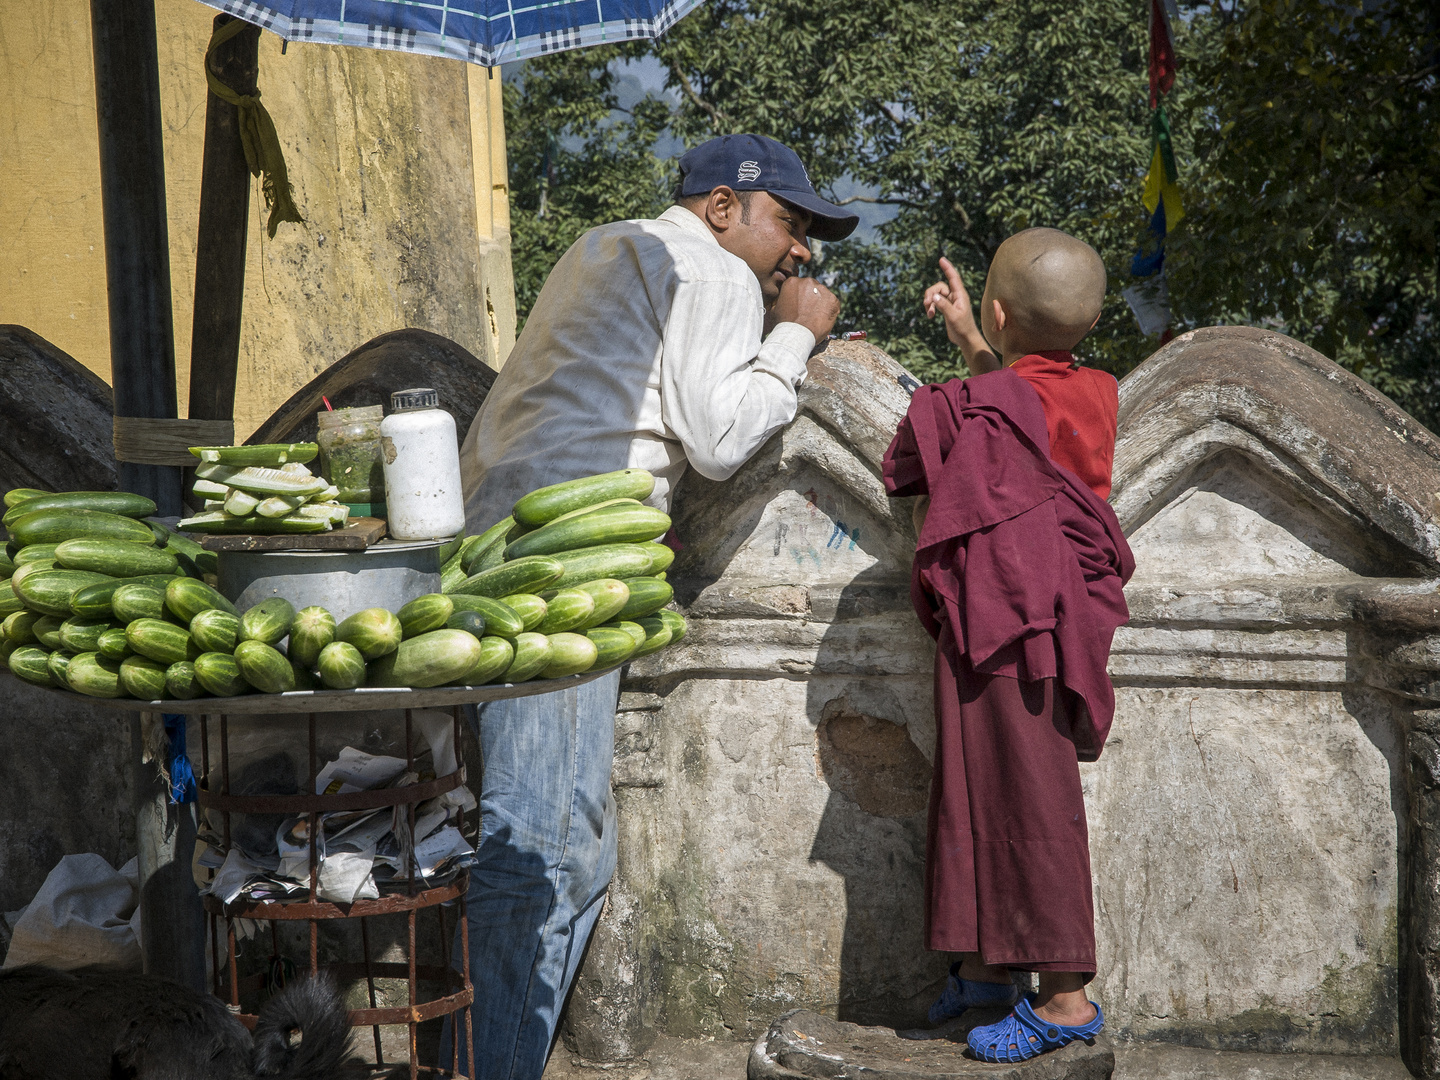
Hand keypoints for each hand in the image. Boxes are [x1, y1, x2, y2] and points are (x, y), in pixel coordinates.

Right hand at [771, 275, 839, 342]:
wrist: (796, 336)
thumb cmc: (783, 324)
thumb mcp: (774, 308)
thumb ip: (781, 299)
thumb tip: (782, 297)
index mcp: (792, 282)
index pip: (799, 286)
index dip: (799, 297)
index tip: (799, 306)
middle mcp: (808, 282)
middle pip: (811, 288)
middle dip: (810, 298)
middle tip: (807, 312)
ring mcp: (822, 290)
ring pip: (822, 295)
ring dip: (820, 303)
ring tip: (814, 318)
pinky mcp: (833, 300)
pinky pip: (832, 303)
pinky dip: (829, 311)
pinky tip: (821, 320)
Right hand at [923, 257, 998, 372]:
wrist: (965, 339)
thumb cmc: (963, 328)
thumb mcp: (953, 317)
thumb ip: (943, 305)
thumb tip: (933, 296)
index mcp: (960, 295)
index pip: (953, 278)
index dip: (947, 268)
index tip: (941, 259)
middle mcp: (955, 296)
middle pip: (939, 287)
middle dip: (930, 293)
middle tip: (926, 303)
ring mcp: (950, 302)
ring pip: (935, 294)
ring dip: (929, 302)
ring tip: (928, 313)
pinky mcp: (946, 308)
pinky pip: (935, 302)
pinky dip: (930, 307)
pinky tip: (930, 316)